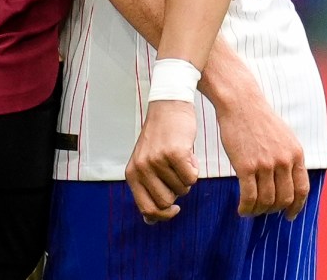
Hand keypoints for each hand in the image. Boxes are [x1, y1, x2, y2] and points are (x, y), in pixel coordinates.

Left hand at [125, 100, 198, 221]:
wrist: (168, 104)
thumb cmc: (161, 136)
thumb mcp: (147, 162)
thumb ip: (148, 189)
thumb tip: (150, 222)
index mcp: (132, 173)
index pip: (147, 209)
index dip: (163, 215)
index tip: (175, 208)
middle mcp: (142, 168)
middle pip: (167, 203)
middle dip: (178, 192)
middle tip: (177, 172)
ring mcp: (157, 160)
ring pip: (182, 190)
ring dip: (186, 177)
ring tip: (180, 157)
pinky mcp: (174, 153)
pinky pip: (192, 178)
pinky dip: (194, 168)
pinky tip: (188, 153)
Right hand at [216, 93, 308, 219]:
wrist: (239, 101)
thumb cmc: (258, 117)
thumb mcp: (283, 135)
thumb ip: (289, 156)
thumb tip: (289, 179)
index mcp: (296, 153)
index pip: (302, 189)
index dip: (296, 206)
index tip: (289, 215)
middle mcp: (283, 161)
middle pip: (284, 198)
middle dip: (274, 209)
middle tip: (264, 210)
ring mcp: (265, 164)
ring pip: (266, 200)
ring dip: (259, 210)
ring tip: (250, 210)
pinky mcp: (245, 165)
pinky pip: (249, 197)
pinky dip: (246, 208)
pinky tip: (241, 209)